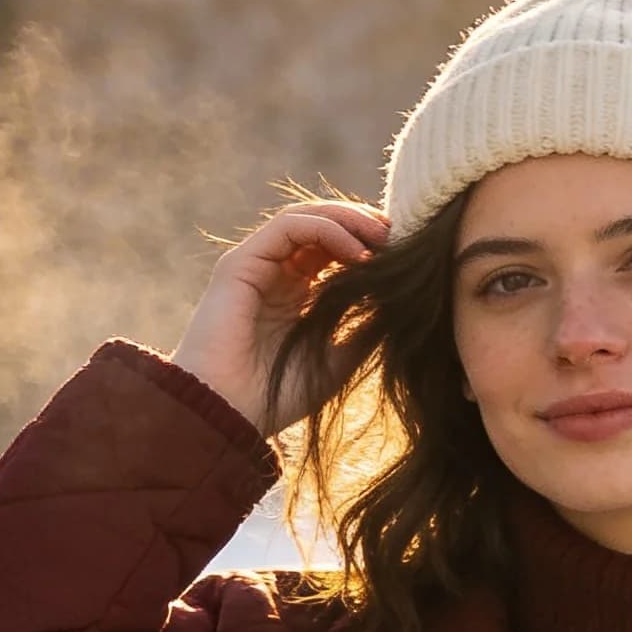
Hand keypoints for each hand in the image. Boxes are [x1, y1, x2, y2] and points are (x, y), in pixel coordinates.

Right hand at [175, 201, 387, 430]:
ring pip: (306, 218)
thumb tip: (401, 301)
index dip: (369, 243)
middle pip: (322, 226)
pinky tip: (356, 252)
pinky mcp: (240, 263)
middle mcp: (275, 275)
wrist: (228, 413)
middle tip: (398, 235)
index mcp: (296, 295)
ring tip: (382, 238)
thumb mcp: (337, 360)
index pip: (335, 249)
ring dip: (348, 219)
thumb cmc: (277, 396)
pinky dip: (326, 229)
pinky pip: (289, 226)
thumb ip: (364, 329)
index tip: (403, 253)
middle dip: (363, 224)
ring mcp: (257, 266)